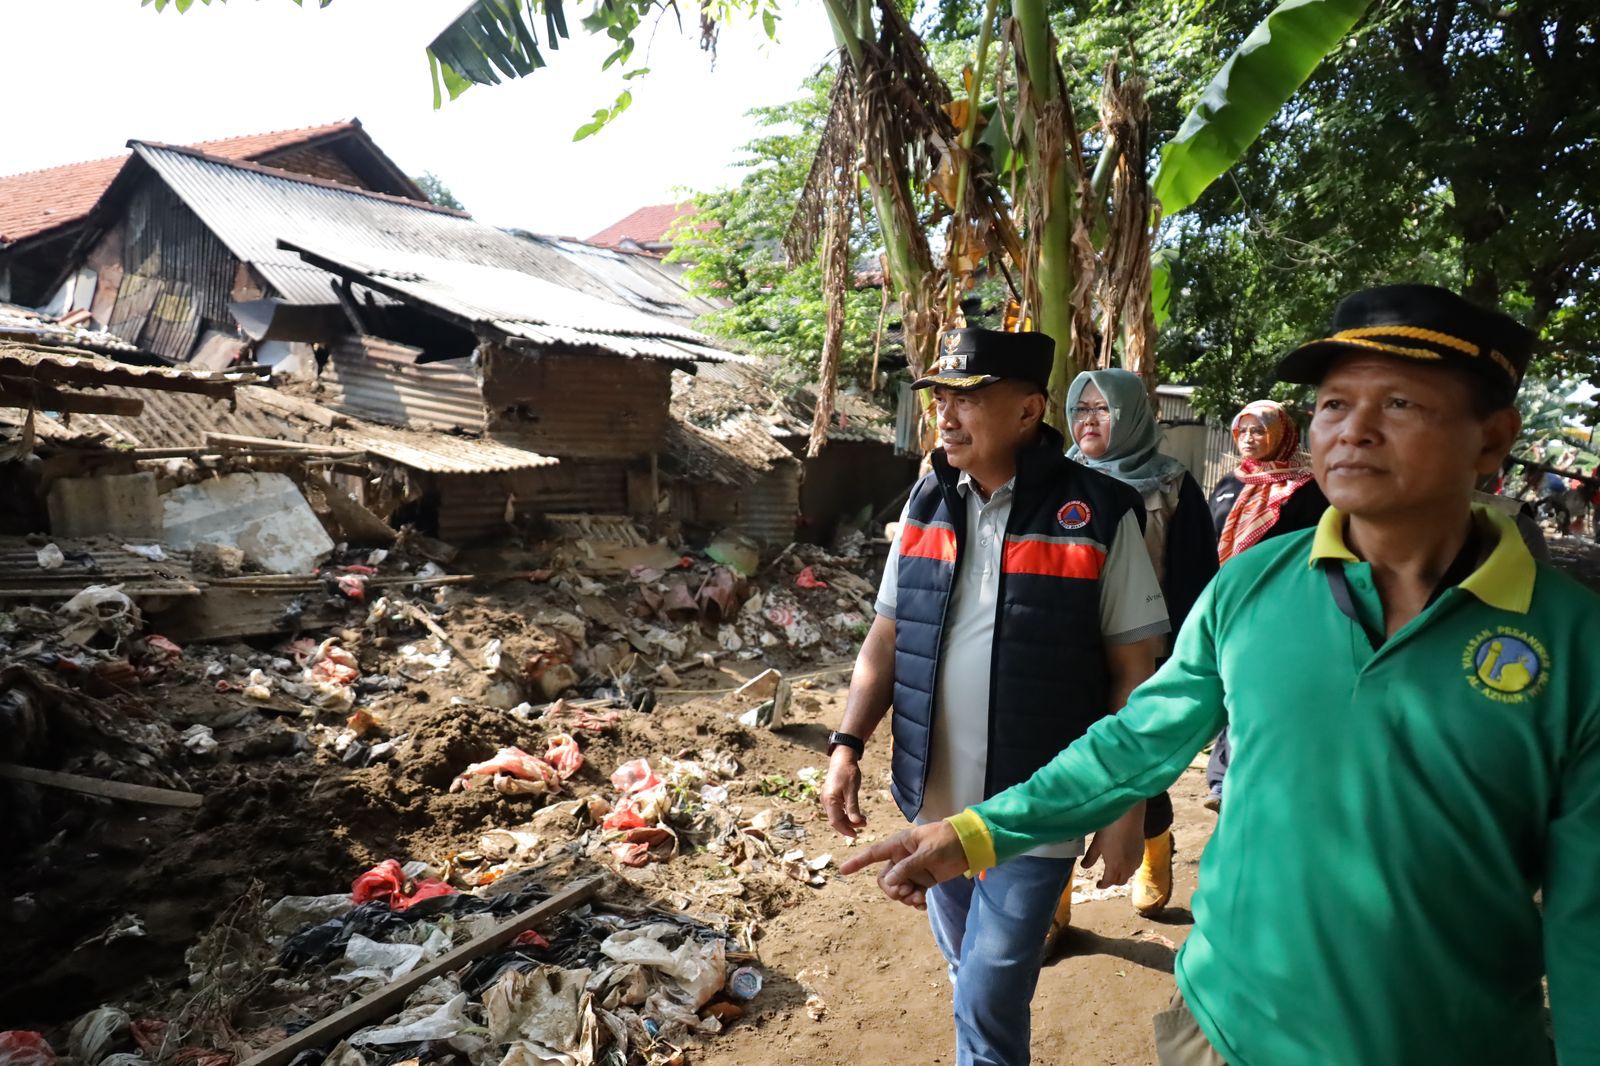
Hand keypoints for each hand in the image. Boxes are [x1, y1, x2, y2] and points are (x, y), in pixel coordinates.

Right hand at [821, 748, 866, 837]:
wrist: (842, 758)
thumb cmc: (848, 772)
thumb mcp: (852, 790)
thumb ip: (853, 807)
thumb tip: (856, 823)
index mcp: (830, 800)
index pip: (835, 821)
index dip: (845, 830)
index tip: (856, 835)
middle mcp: (826, 801)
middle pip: (836, 820)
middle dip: (849, 825)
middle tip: (864, 824)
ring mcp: (828, 798)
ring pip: (837, 815)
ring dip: (849, 819)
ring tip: (863, 820)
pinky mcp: (831, 796)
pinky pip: (838, 809)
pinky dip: (847, 813)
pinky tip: (856, 813)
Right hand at [839, 821, 968, 908]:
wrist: (970, 846)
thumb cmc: (948, 841)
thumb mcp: (928, 853)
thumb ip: (908, 867)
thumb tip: (889, 882)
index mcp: (900, 844)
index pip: (874, 854)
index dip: (858, 862)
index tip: (843, 871)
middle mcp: (902, 858)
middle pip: (884, 879)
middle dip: (892, 890)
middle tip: (906, 893)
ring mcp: (913, 870)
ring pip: (897, 889)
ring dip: (904, 897)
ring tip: (919, 900)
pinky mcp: (924, 880)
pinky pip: (911, 894)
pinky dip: (914, 901)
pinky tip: (922, 904)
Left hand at [1082, 800, 1145, 888]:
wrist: (1128, 816)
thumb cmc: (1110, 828)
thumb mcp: (1097, 843)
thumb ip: (1091, 857)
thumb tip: (1084, 867)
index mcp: (1114, 866)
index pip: (1109, 882)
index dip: (1103, 885)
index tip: (1098, 885)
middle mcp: (1127, 867)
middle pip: (1120, 880)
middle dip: (1112, 882)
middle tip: (1106, 879)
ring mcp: (1136, 860)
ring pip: (1129, 874)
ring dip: (1122, 875)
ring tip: (1115, 871)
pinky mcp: (1142, 852)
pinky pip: (1136, 866)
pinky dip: (1129, 868)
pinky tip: (1125, 861)